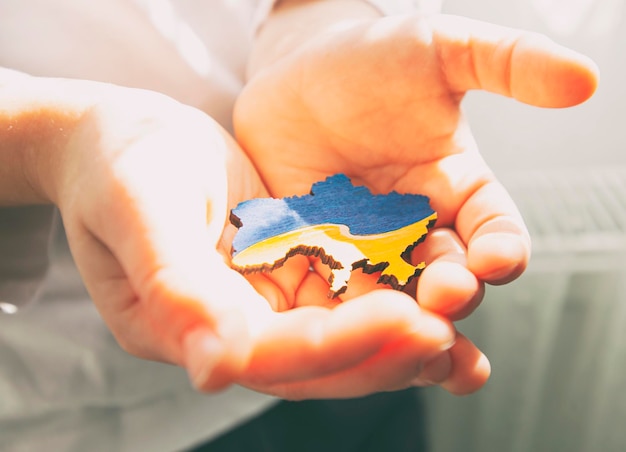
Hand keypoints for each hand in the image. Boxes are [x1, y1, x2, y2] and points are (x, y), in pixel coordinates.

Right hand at [33, 80, 456, 398]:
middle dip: (378, 351)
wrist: (124, 133)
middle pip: (309, 361)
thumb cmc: (118, 162)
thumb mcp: (140, 208)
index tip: (397, 321)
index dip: (330, 346)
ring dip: (394, 336)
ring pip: (334, 334)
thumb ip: (174, 287)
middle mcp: (225, 326)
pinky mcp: (283, 269)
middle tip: (443, 336)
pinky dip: (385, 298)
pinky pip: (339, 292)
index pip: (263, 354)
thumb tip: (215, 372)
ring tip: (454, 327)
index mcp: (178, 325)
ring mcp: (257, 300)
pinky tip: (430, 293)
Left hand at [233, 12, 597, 391]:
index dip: (502, 248)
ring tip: (417, 353)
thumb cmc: (369, 61)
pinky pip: (336, 298)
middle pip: (449, 278)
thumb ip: (508, 63)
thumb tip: (584, 79)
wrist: (295, 73)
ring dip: (408, 330)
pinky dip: (346, 326)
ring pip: (397, 303)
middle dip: (452, 294)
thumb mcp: (439, 50)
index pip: (494, 229)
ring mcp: (367, 249)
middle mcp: (418, 229)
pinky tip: (346, 344)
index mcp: (458, 189)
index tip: (498, 258)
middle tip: (445, 297)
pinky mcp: (319, 258)